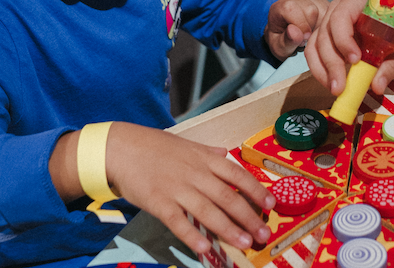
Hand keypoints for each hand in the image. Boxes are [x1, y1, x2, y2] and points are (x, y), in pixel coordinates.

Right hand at [50, 123, 275, 256]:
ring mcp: (177, 188)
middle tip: (263, 233)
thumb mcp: (186, 143)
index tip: (271, 204)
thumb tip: (226, 153)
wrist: (122, 147)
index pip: (237, 174)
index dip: (256, 190)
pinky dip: (193, 236)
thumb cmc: (155, 146)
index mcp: (204, 158)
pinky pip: (179, 222)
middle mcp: (196, 173)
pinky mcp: (159, 203)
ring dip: (229, 229)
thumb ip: (208, 152)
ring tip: (245, 243)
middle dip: (248, 216)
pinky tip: (206, 250)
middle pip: (228, 196)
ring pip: (208, 211)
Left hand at [265, 0, 327, 59]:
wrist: (286, 37)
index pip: (290, 8)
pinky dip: (327, 24)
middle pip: (310, 9)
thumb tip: (295, 32)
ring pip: (323, 10)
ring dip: (320, 27)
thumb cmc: (282, 43)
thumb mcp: (280, 48)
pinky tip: (317, 30)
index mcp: (279, 7)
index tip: (303, 40)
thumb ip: (286, 41)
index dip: (300, 25)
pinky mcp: (321, 1)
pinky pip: (331, 11)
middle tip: (306, 40)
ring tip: (311, 35)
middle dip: (311, 28)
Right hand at [303, 0, 393, 97]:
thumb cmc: (392, 23)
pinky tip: (331, 83)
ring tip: (335, 89)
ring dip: (322, 70)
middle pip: (325, 34)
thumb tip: (377, 86)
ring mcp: (327, 22)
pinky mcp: (323, 36)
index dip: (343, 39)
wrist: (389, 17)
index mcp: (355, 2)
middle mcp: (336, 9)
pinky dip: (320, 70)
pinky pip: (313, 53)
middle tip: (341, 87)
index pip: (341, 17)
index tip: (355, 60)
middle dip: (331, 63)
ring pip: (314, 46)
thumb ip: (388, 63)